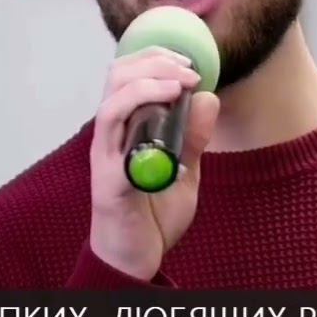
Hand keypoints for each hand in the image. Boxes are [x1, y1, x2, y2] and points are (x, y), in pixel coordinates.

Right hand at [87, 46, 219, 280]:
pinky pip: (112, 130)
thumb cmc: (152, 216)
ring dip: (149, 79)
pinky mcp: (109, 176)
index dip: (156, 57)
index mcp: (127, 130)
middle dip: (154, 60)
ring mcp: (107, 155)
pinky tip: (168, 101)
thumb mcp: (185, 171)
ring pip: (112, 98)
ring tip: (181, 80)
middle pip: (116, 76)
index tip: (189, 59)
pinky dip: (139, 104)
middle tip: (189, 67)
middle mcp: (111, 136)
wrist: (136, 260)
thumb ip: (195, 137)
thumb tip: (209, 98)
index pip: (129, 75)